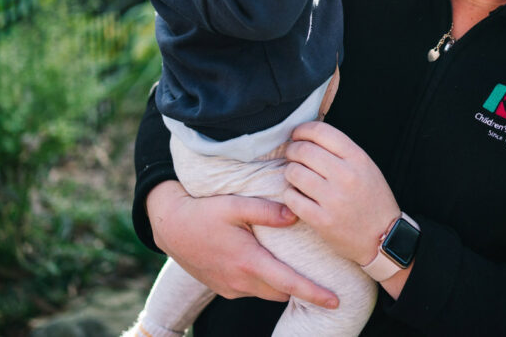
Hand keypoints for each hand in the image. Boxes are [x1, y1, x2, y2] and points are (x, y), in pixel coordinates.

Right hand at [146, 180, 339, 307]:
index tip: (335, 301)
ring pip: (266, 292)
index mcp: (248, 261)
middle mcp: (241, 280)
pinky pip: (250, 289)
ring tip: (289, 264)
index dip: (314, 293)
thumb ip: (266, 211)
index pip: (289, 283)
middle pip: (281, 292)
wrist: (170, 226)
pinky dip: (261, 281)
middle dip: (299, 287)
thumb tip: (295, 214)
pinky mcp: (222, 287)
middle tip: (316, 272)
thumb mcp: (234, 204)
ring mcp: (230, 287)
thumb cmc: (203, 212)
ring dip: (278, 282)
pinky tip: (261, 262)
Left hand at [284, 122, 399, 265]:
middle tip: (292, 156)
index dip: (302, 130)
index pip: (321, 132)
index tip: (297, 135)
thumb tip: (308, 137)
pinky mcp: (322, 220)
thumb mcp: (367, 167)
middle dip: (292, 150)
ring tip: (296, 177)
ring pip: (294, 172)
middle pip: (303, 150)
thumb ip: (341, 151)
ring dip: (290, 172)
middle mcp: (345, 176)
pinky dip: (290, 194)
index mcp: (358, 158)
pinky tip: (297, 195)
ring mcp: (333, 199)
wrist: (384, 238)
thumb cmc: (373, 200)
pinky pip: (292, 198)